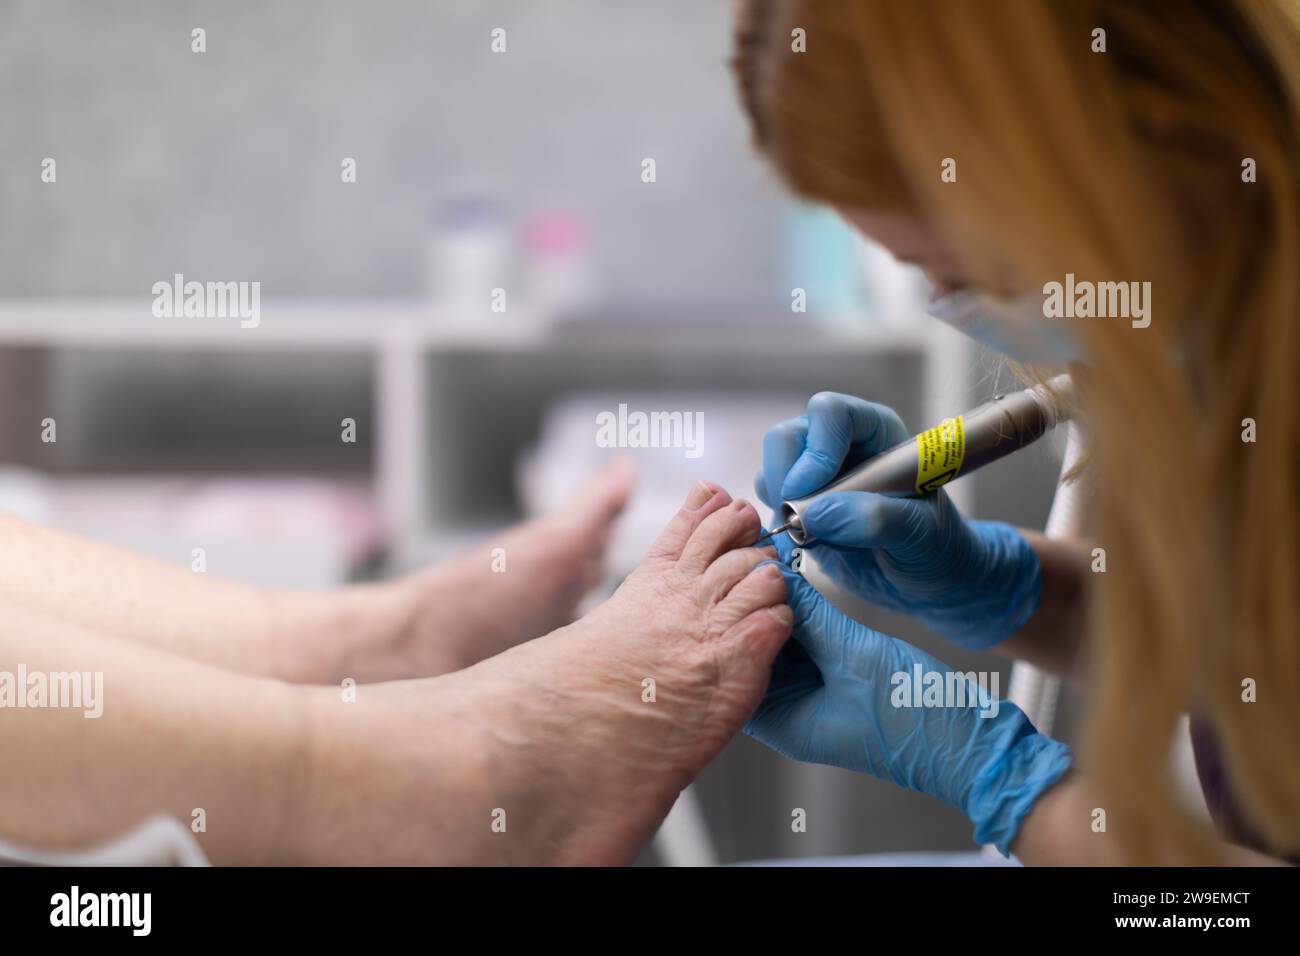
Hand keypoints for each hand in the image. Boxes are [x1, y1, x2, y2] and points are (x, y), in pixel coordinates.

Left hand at [745, 542, 1071, 854]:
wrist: (968, 740)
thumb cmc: (914, 716)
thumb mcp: (853, 654)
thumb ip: (810, 614)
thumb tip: (775, 577)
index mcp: (782, 722)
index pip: (733, 667)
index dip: (728, 621)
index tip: (730, 579)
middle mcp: (790, 713)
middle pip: (751, 652)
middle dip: (751, 610)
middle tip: (750, 563)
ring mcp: (812, 699)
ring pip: (779, 645)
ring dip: (776, 609)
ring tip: (771, 565)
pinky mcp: (835, 683)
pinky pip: (807, 646)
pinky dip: (802, 618)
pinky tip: (798, 584)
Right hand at [757, 392, 1040, 648]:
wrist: (925, 579)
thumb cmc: (934, 548)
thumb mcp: (920, 536)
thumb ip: (877, 520)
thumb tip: (818, 513)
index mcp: (876, 432)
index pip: (831, 414)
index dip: (816, 448)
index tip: (810, 491)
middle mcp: (839, 444)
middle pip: (787, 436)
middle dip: (787, 478)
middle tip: (803, 519)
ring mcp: (813, 472)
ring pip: (771, 467)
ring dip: (780, 502)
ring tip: (815, 534)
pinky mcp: (795, 502)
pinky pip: (767, 498)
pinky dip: (775, 520)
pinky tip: (807, 540)